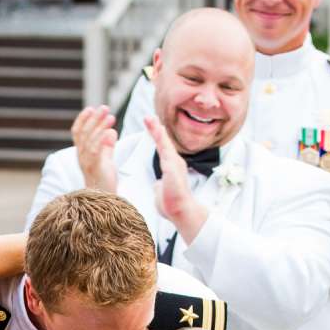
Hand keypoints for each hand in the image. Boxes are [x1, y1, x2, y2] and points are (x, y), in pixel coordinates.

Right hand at [72, 105, 118, 192]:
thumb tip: (111, 131)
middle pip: (84, 133)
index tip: (91, 108)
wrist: (103, 202)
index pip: (77, 133)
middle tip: (105, 107)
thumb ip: (107, 146)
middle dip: (94, 119)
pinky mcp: (96, 170)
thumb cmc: (104, 182)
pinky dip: (103, 141)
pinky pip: (96, 153)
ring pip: (90, 140)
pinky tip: (112, 132)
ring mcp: (87, 163)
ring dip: (100, 126)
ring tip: (111, 116)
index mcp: (82, 154)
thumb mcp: (106, 160)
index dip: (82, 120)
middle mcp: (82, 157)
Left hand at [143, 117, 203, 241]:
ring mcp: (174, 165)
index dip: (157, 137)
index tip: (151, 125)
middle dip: (156, 128)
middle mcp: (174, 163)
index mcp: (171, 167)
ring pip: (164, 144)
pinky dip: (160, 140)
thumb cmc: (172, 206)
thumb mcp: (162, 193)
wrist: (181, 213)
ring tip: (150, 119)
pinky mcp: (172, 169)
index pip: (162, 149)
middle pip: (164, 142)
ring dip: (156, 131)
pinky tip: (157, 130)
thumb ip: (160, 186)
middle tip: (148, 116)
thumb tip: (157, 186)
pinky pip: (165, 151)